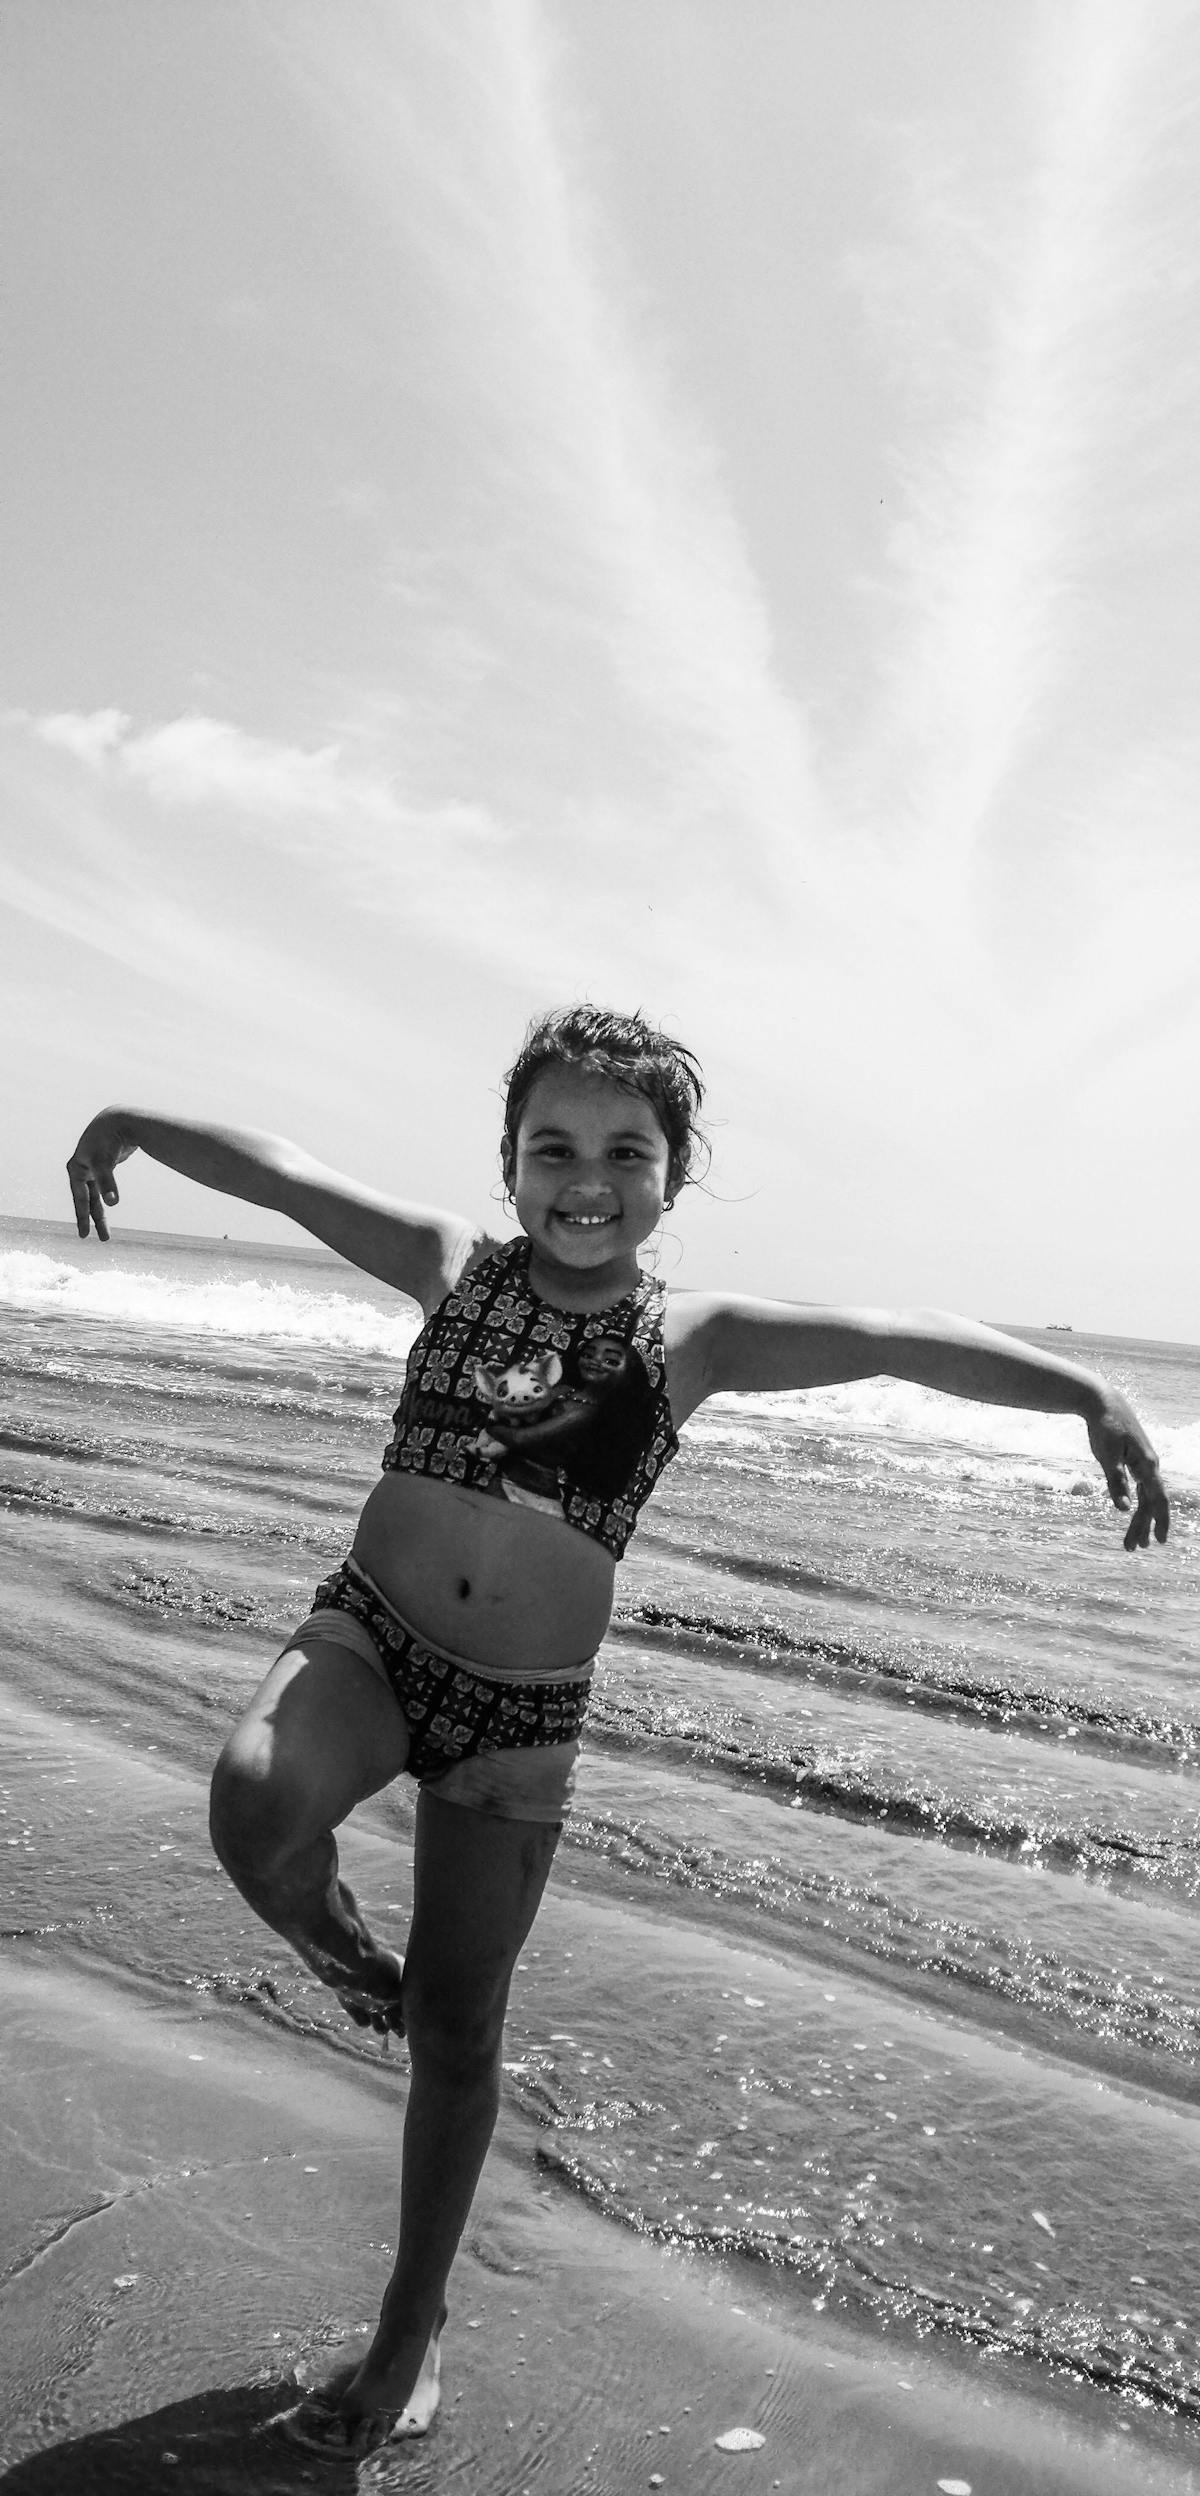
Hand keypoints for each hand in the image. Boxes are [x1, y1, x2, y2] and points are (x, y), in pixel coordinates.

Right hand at [67, 1110, 137, 1241]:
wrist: (120, 1119)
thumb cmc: (108, 1140)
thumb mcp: (105, 1163)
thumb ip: (109, 1183)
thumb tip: (113, 1203)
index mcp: (76, 1170)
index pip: (80, 1200)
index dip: (82, 1219)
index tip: (85, 1237)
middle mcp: (82, 1169)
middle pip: (88, 1201)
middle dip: (94, 1220)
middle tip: (101, 1238)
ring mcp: (93, 1166)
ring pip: (96, 1194)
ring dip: (101, 1211)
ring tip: (105, 1230)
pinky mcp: (106, 1163)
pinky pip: (104, 1185)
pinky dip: (106, 1195)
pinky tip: (110, 1201)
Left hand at [1086, 1391, 1169, 1551]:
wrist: (1103, 1401)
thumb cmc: (1104, 1427)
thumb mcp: (1107, 1457)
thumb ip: (1116, 1483)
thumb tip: (1124, 1510)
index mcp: (1146, 1465)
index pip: (1158, 1500)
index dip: (1160, 1521)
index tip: (1160, 1541)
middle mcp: (1149, 1466)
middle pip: (1149, 1503)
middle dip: (1142, 1527)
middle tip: (1132, 1549)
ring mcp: (1143, 1463)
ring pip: (1144, 1497)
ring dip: (1139, 1518)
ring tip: (1133, 1541)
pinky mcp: (1135, 1459)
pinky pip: (1140, 1487)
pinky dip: (1136, 1502)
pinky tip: (1131, 1511)